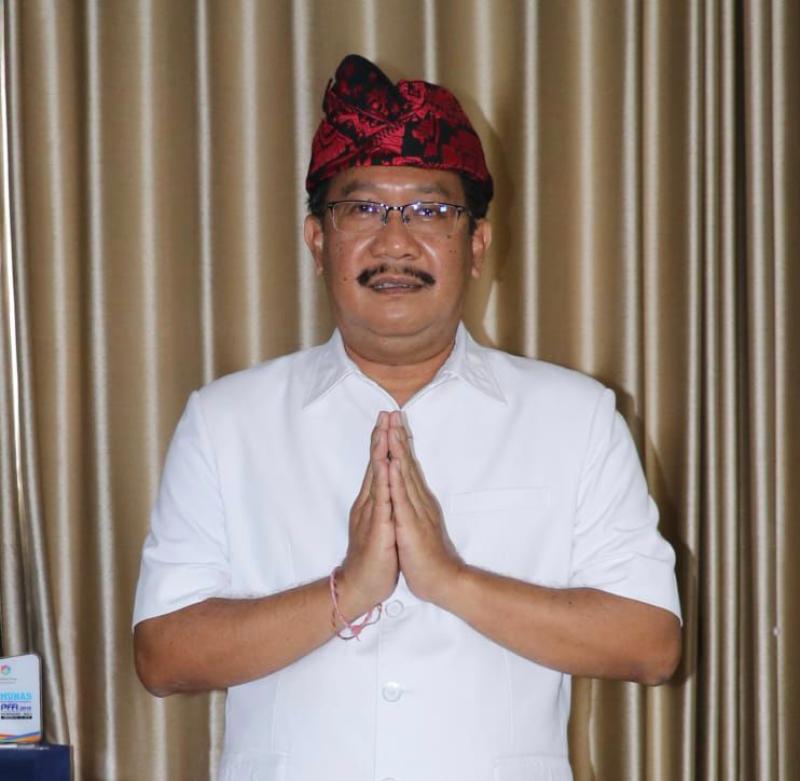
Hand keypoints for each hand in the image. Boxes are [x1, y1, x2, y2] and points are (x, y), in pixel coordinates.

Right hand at [339, 412, 398, 616]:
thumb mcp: (381, 525)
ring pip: (377, 477)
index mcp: (373, 501)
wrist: (362, 587)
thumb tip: (385, 488)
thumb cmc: (375, 558)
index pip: (378, 466)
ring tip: (384, 430)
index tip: (388, 420)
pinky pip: (382, 500)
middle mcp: (370, 503)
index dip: (383, 443)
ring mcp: (373, 514)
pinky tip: (386, 465)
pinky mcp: (379, 527)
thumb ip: (381, 504)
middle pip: (376, 464)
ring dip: (381, 452)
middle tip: (385, 413)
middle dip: (381, 438)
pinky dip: (384, 481)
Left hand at [387, 411, 462, 603]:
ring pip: (405, 475)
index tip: (392, 422)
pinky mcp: (411, 525)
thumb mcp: (416, 525)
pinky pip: (402, 499)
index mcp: (417, 501)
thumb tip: (407, 491)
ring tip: (391, 428)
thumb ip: (412, 507)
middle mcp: (418, 500)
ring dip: (397, 450)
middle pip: (407, 463)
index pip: (406, 467)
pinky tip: (392, 463)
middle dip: (398, 437)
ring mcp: (416, 511)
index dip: (399, 444)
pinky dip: (396, 480)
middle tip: (392, 412)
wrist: (442, 582)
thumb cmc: (426, 557)